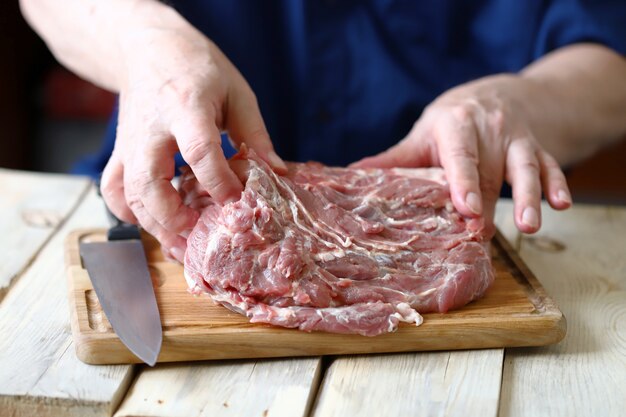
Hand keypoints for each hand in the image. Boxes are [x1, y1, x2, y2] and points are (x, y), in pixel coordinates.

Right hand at [100, 21, 285, 260]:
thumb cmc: (198, 68)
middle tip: (200, 235)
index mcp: (185, 106)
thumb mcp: (236, 92)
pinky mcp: (121, 151)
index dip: (218, 181)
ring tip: (183, 246)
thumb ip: (255, 133)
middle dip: (174, 217)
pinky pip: (113, 189)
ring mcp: (130, 142)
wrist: (149, 48)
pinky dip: (129, 213)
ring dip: (154, 225)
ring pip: (128, 193)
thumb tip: (277, 172)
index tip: (237, 202)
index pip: (199, 150)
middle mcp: (151, 127)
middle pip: (150, 181)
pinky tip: (154, 224)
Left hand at [352, 74, 571, 234]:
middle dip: (490, 203)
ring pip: (526, 167)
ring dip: (529, 196)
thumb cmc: (451, 121)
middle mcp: (490, 130)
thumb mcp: (422, 134)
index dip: (462, 181)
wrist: (495, 93)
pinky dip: (557, 184)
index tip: (464, 207)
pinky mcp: (536, 148)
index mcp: (456, 126)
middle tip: (484, 233)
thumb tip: (351, 174)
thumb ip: (394, 158)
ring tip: (530, 225)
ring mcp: (516, 140)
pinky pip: (550, 166)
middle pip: (490, 170)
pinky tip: (562, 205)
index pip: (460, 156)